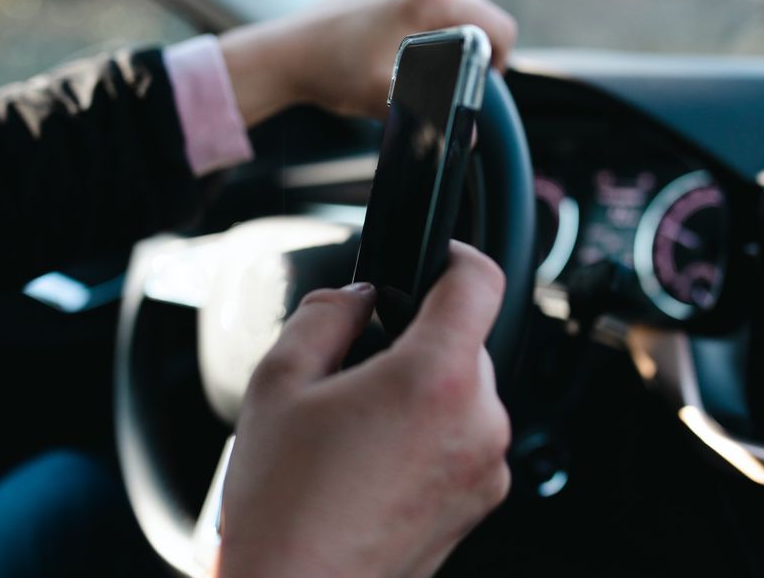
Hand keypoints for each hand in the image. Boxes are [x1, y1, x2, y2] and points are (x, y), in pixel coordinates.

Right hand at [217, 241, 510, 577]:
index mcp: (434, 379)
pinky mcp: (480, 503)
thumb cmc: (283, 507)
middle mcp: (477, 421)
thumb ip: (326, 314)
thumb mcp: (278, 383)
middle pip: (468, 341)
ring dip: (424, 390)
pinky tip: (375, 461)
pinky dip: (432, 434)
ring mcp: (485, 467)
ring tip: (358, 429)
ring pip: (466, 392)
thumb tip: (357, 294)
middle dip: (419, 340)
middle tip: (358, 371)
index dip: (455, 256)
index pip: (479, 282)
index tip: (435, 259)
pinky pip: (466, 439)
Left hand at [220, 0, 516, 123]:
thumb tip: (470, 138)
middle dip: (472, 47)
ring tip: (423, 60)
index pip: (498, 26)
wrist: (284, 54)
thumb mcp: (390, 99)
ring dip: (450, 30)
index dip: (498, 61)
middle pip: (478, 11)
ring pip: (454, 0)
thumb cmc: (333, 74)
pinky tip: (403, 40)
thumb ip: (436, 115)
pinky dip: (426, 16)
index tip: (478, 84)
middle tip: (448, 79)